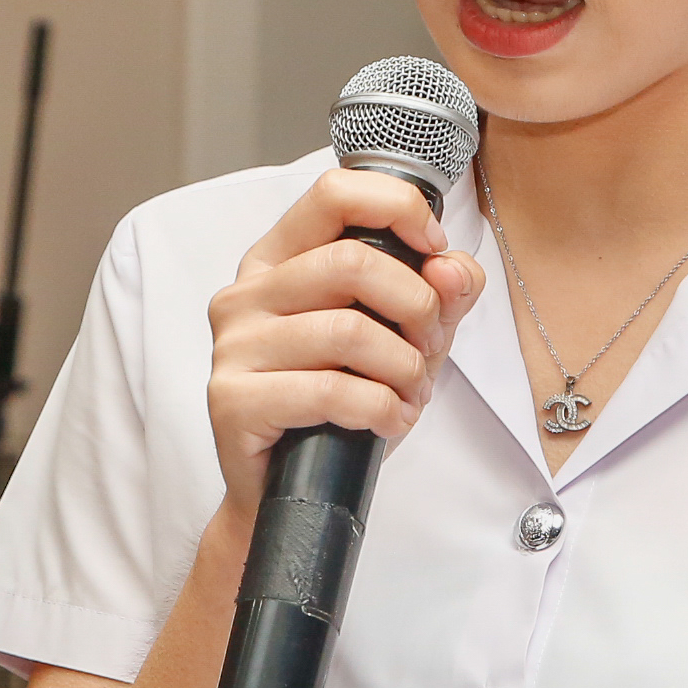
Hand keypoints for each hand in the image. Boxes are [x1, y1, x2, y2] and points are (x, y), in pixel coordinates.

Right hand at [204, 167, 484, 511]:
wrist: (284, 493)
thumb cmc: (338, 408)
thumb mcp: (402, 339)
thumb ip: (438, 294)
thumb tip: (454, 267)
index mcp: (280, 260)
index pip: (334, 193)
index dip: (398, 209)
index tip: (434, 250)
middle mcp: (246, 293)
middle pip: (352, 262)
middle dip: (415, 306)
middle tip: (427, 348)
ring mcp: (233, 346)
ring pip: (348, 331)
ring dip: (403, 369)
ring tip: (410, 395)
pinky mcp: (233, 399)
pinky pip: (330, 390)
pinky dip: (381, 409)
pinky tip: (389, 421)